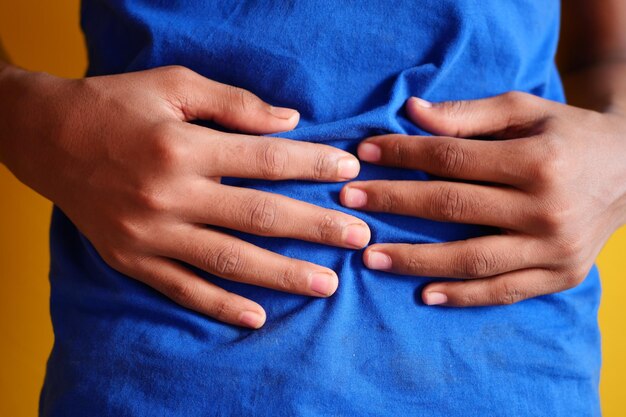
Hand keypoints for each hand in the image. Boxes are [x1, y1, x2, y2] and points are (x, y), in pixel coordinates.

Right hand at [0, 65, 370, 327]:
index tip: (349, 173)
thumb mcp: (174, 85)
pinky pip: (182, 289)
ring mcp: (150, 233)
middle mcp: (169, 193)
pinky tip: (257, 317)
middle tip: (359, 238)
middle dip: (315, 228)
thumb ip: (235, 104)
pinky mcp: (131, 259)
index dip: (312, 165)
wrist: (45, 137)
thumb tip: (291, 122)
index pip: (265, 159)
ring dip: (282, 274)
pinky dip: (219, 306)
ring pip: (227, 260)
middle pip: (258, 215)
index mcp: (183, 146)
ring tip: (327, 284)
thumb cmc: (115, 104)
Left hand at [340, 92, 625, 306]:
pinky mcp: (561, 276)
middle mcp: (547, 208)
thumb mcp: (526, 110)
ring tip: (369, 257)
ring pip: (472, 259)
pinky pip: (503, 291)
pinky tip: (424, 295)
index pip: (452, 158)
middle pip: (453, 207)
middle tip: (348, 203)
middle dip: (394, 203)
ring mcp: (555, 249)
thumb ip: (469, 114)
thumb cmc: (568, 134)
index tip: (364, 154)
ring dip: (415, 260)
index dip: (404, 155)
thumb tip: (412, 112)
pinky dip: (463, 296)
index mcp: (538, 160)